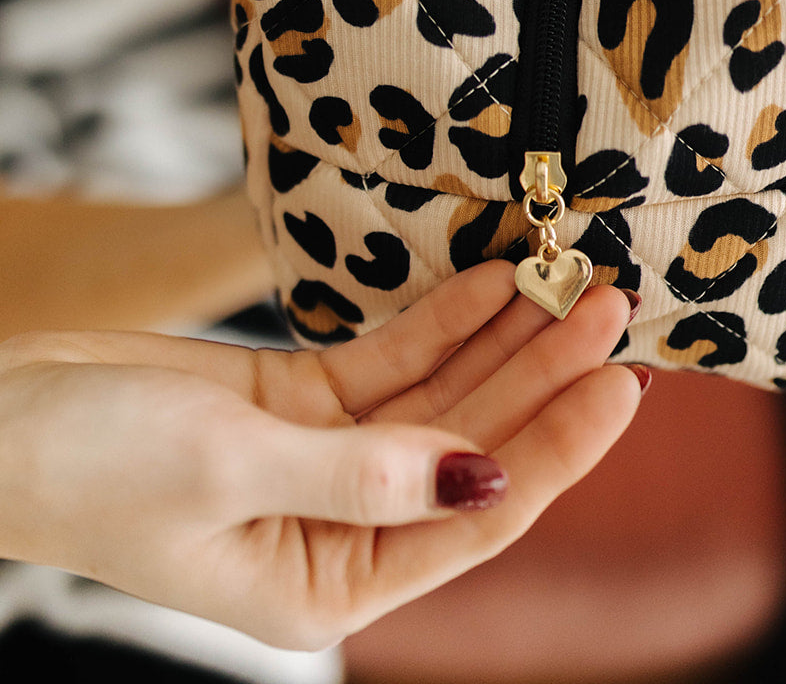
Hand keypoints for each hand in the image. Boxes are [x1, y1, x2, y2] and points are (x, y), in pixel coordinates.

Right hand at [0, 263, 641, 649]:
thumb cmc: (91, 469)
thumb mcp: (232, 468)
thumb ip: (365, 468)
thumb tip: (485, 474)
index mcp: (328, 583)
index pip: (476, 513)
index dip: (557, 447)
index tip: (619, 386)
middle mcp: (340, 524)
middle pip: (471, 442)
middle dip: (543, 376)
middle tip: (610, 307)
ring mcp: (324, 455)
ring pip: (440, 394)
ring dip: (504, 338)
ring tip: (571, 281)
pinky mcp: (297, 400)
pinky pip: (390, 358)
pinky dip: (440, 317)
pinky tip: (493, 278)